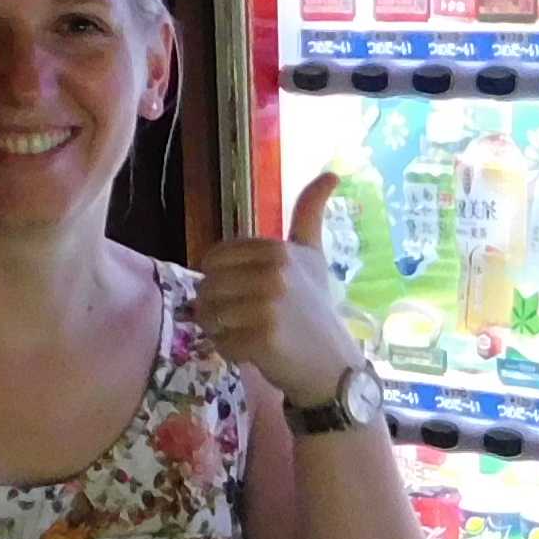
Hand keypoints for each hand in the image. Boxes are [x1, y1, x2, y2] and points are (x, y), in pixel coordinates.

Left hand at [201, 175, 361, 410]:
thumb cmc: (315, 309)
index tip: (249, 294)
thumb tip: (332, 172)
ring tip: (250, 335)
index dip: (222, 281)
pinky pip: (220, 342)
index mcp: (278, 250)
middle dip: (218, 307)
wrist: (332, 366)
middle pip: (207, 287)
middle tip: (248, 320)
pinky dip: (231, 352)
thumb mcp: (313, 257)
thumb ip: (310, 214)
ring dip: (222, 330)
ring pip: (209, 315)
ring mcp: (268, 306)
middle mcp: (274, 273)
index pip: (213, 260)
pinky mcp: (261, 339)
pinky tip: (256, 353)